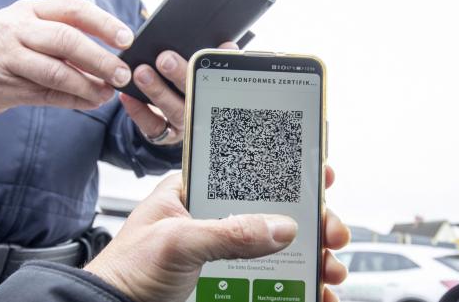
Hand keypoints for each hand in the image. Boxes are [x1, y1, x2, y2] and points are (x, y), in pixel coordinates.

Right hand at [0, 0, 133, 116]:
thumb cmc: (7, 44)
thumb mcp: (30, 27)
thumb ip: (65, 35)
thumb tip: (113, 53)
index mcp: (30, 9)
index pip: (72, 8)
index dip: (103, 22)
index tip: (127, 38)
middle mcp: (18, 29)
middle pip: (65, 39)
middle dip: (99, 58)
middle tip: (122, 73)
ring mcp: (8, 58)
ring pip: (55, 71)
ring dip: (87, 85)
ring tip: (108, 93)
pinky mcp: (4, 86)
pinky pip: (46, 95)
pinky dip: (72, 100)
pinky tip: (90, 102)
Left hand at [86, 165, 349, 301]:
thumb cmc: (126, 270)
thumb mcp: (176, 241)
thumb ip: (227, 231)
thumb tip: (280, 225)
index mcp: (197, 190)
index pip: (250, 168)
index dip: (289, 169)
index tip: (321, 174)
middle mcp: (215, 216)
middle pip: (277, 209)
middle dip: (311, 221)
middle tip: (332, 232)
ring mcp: (225, 249)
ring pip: (281, 246)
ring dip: (312, 256)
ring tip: (329, 268)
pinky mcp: (230, 279)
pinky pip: (272, 279)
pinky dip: (298, 285)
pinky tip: (316, 292)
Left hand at [120, 42, 237, 144]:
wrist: (177, 117)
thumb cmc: (191, 85)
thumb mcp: (206, 73)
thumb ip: (217, 60)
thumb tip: (227, 45)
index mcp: (216, 94)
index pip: (218, 82)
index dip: (215, 69)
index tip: (203, 53)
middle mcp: (202, 112)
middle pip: (194, 95)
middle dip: (180, 76)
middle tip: (165, 59)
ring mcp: (183, 126)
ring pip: (173, 111)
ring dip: (157, 92)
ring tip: (141, 73)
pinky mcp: (165, 136)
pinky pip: (153, 127)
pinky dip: (139, 111)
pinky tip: (127, 95)